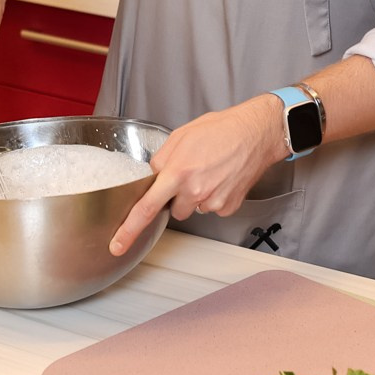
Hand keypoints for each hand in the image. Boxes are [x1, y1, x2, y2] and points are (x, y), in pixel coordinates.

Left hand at [108, 96, 283, 255]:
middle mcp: (194, 191)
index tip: (117, 244)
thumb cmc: (221, 129)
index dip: (129, 230)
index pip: (146, 208)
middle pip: (173, 210)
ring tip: (209, 171)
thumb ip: (161, 159)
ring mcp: (213, 201)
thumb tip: (152, 176)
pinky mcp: (228, 207)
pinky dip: (214, 197)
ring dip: (195, 196)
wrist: (256, 133)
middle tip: (190, 173)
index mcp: (178, 172)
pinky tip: (221, 178)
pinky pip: (211, 208)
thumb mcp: (181, 135)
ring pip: (193, 209)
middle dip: (176, 196)